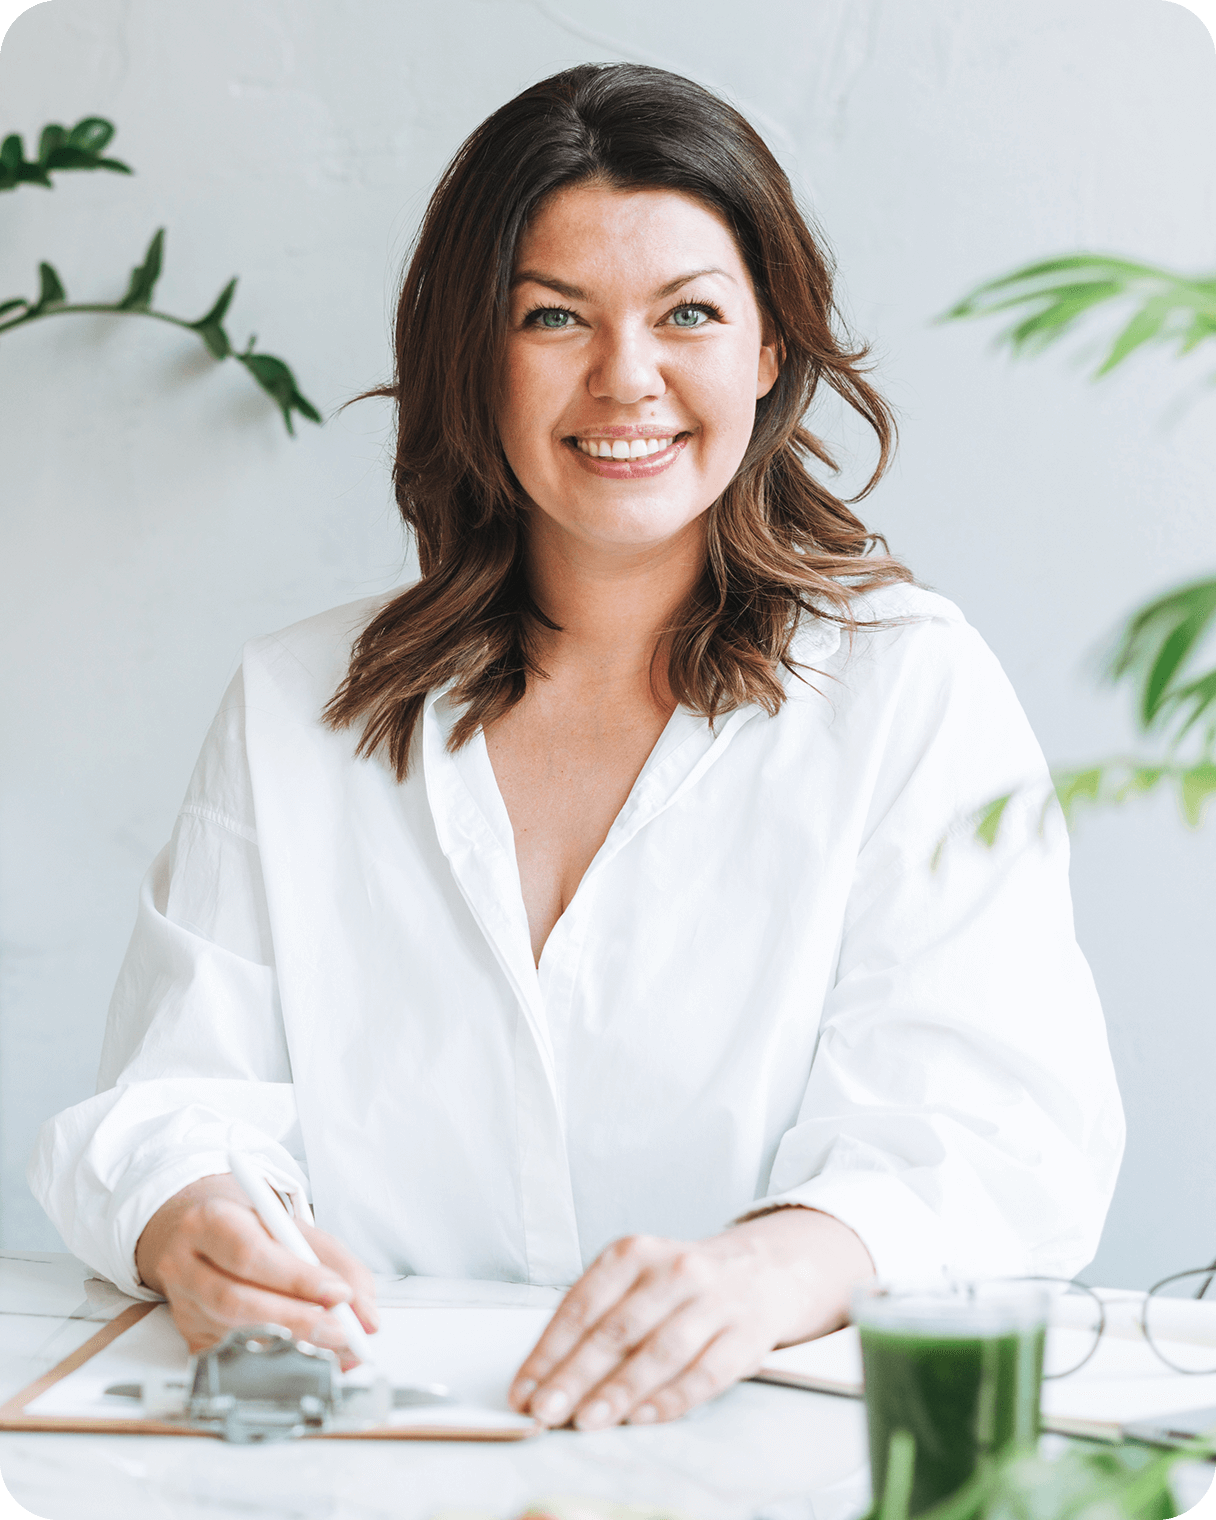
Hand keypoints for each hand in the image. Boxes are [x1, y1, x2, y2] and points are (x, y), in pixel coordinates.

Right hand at [134, 1173, 378, 1369]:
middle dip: (297, 1320)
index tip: (339, 1294)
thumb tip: (367, 1316)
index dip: (296, 1278)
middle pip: (236, 1301)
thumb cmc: (252, 1230)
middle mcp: (185, 1266)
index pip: (250, 1254)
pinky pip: (233, 1358)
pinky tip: (307, 1357)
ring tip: (335, 1345)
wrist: (199, 1237)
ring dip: (292, 1344)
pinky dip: (276, 1361)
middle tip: (343, 1332)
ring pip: (233, 1335)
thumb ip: (338, 1265)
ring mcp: (184, 1307)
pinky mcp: (190, 1339)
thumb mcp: (296, 1230)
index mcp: (209, 1222)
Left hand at [508, 1208, 872, 1429]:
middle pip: (616, 1329)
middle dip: (575, 1376)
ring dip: (620, 1391)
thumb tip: (546, 1380)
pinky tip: (644, 1416)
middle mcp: (673, 1269)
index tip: (525, 1389)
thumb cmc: (679, 1285)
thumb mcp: (635, 1281)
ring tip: (589, 1420)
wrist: (760, 1270)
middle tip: (547, 1411)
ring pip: (660, 1350)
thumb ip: (596, 1321)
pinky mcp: (746, 1331)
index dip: (549, 1351)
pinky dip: (673, 1398)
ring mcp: (713, 1299)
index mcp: (634, 1252)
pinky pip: (706, 1371)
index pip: (581, 1304)